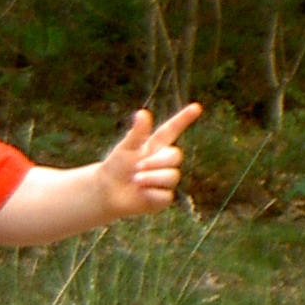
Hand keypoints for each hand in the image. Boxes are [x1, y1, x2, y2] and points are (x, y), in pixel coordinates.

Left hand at [96, 102, 201, 220]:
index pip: (172, 129)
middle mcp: (164, 161)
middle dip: (156, 161)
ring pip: (172, 176)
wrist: (107, 192)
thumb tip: (142, 112)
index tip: (196, 107)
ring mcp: (166, 179)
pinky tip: (141, 193)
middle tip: (137, 167)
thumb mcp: (125, 148)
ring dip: (151, 178)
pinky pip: (166, 195)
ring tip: (135, 180)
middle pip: (176, 156)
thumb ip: (137, 133)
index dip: (184, 118)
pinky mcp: (164, 197)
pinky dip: (150, 193)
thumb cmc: (116, 167)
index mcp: (155, 145)